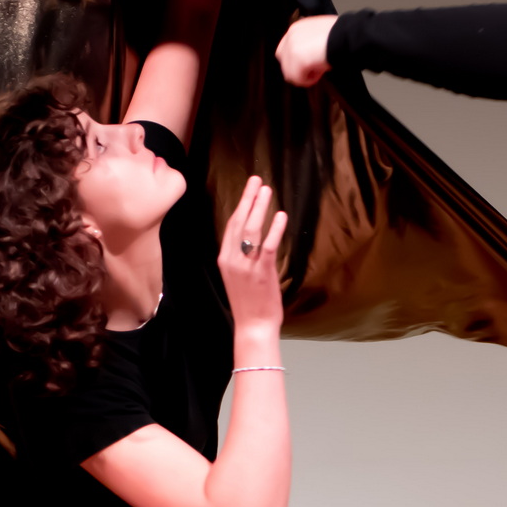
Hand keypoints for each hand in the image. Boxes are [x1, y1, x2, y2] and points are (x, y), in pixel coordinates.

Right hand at [217, 176, 287, 331]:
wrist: (253, 326)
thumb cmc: (249, 303)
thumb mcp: (239, 277)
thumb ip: (243, 257)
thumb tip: (254, 240)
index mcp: (225, 259)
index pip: (231, 226)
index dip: (240, 205)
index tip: (248, 189)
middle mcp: (233, 260)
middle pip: (239, 222)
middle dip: (248, 199)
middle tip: (257, 180)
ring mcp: (246, 266)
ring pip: (251, 230)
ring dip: (259, 208)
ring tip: (267, 191)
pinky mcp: (262, 273)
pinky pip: (268, 246)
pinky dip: (274, 230)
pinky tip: (280, 216)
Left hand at [276, 16, 335, 86]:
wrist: (346, 37)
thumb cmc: (341, 36)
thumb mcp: (321, 33)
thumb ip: (310, 42)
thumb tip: (310, 56)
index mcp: (297, 28)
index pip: (286, 49)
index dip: (296, 60)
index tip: (309, 64)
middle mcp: (291, 36)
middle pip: (284, 62)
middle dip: (298, 69)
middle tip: (314, 70)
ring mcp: (292, 49)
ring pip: (290, 73)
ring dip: (304, 75)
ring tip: (319, 71)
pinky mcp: (297, 61)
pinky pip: (298, 79)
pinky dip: (309, 80)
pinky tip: (320, 73)